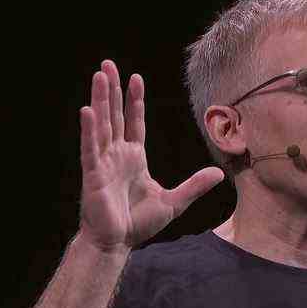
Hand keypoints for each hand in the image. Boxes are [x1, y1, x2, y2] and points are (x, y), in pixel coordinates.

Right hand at [78, 60, 223, 251]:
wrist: (118, 243)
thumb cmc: (139, 223)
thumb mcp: (174, 201)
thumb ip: (194, 185)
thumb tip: (218, 173)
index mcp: (134, 158)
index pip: (134, 122)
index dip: (134, 100)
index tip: (135, 78)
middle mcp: (117, 155)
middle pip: (115, 115)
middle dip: (112, 90)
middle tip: (108, 64)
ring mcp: (104, 163)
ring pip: (101, 125)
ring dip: (100, 100)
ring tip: (99, 75)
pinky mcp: (93, 175)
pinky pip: (90, 148)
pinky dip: (89, 129)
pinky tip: (88, 110)